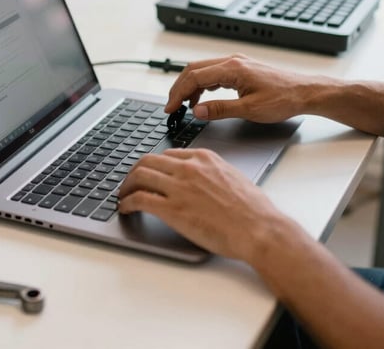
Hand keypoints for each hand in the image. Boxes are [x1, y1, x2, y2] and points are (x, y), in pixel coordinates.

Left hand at [118, 148, 284, 261]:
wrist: (259, 229)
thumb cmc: (253, 210)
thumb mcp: (232, 177)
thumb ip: (211, 174)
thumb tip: (201, 181)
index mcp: (203, 158)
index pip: (167, 155)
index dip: (153, 165)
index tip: (149, 173)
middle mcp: (188, 168)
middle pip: (147, 161)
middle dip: (134, 172)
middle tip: (130, 183)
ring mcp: (179, 187)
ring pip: (139, 177)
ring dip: (126, 186)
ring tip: (123, 196)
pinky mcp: (172, 209)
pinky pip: (139, 199)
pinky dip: (127, 202)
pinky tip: (125, 208)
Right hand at [166, 54, 316, 122]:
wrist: (305, 92)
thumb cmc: (284, 99)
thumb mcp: (250, 110)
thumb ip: (220, 110)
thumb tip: (198, 111)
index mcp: (232, 69)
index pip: (194, 77)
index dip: (178, 93)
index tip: (170, 107)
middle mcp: (232, 62)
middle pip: (193, 70)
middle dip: (179, 88)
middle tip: (171, 106)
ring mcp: (236, 64)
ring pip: (202, 70)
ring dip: (189, 86)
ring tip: (184, 105)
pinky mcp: (240, 69)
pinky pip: (213, 73)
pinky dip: (202, 85)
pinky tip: (201, 98)